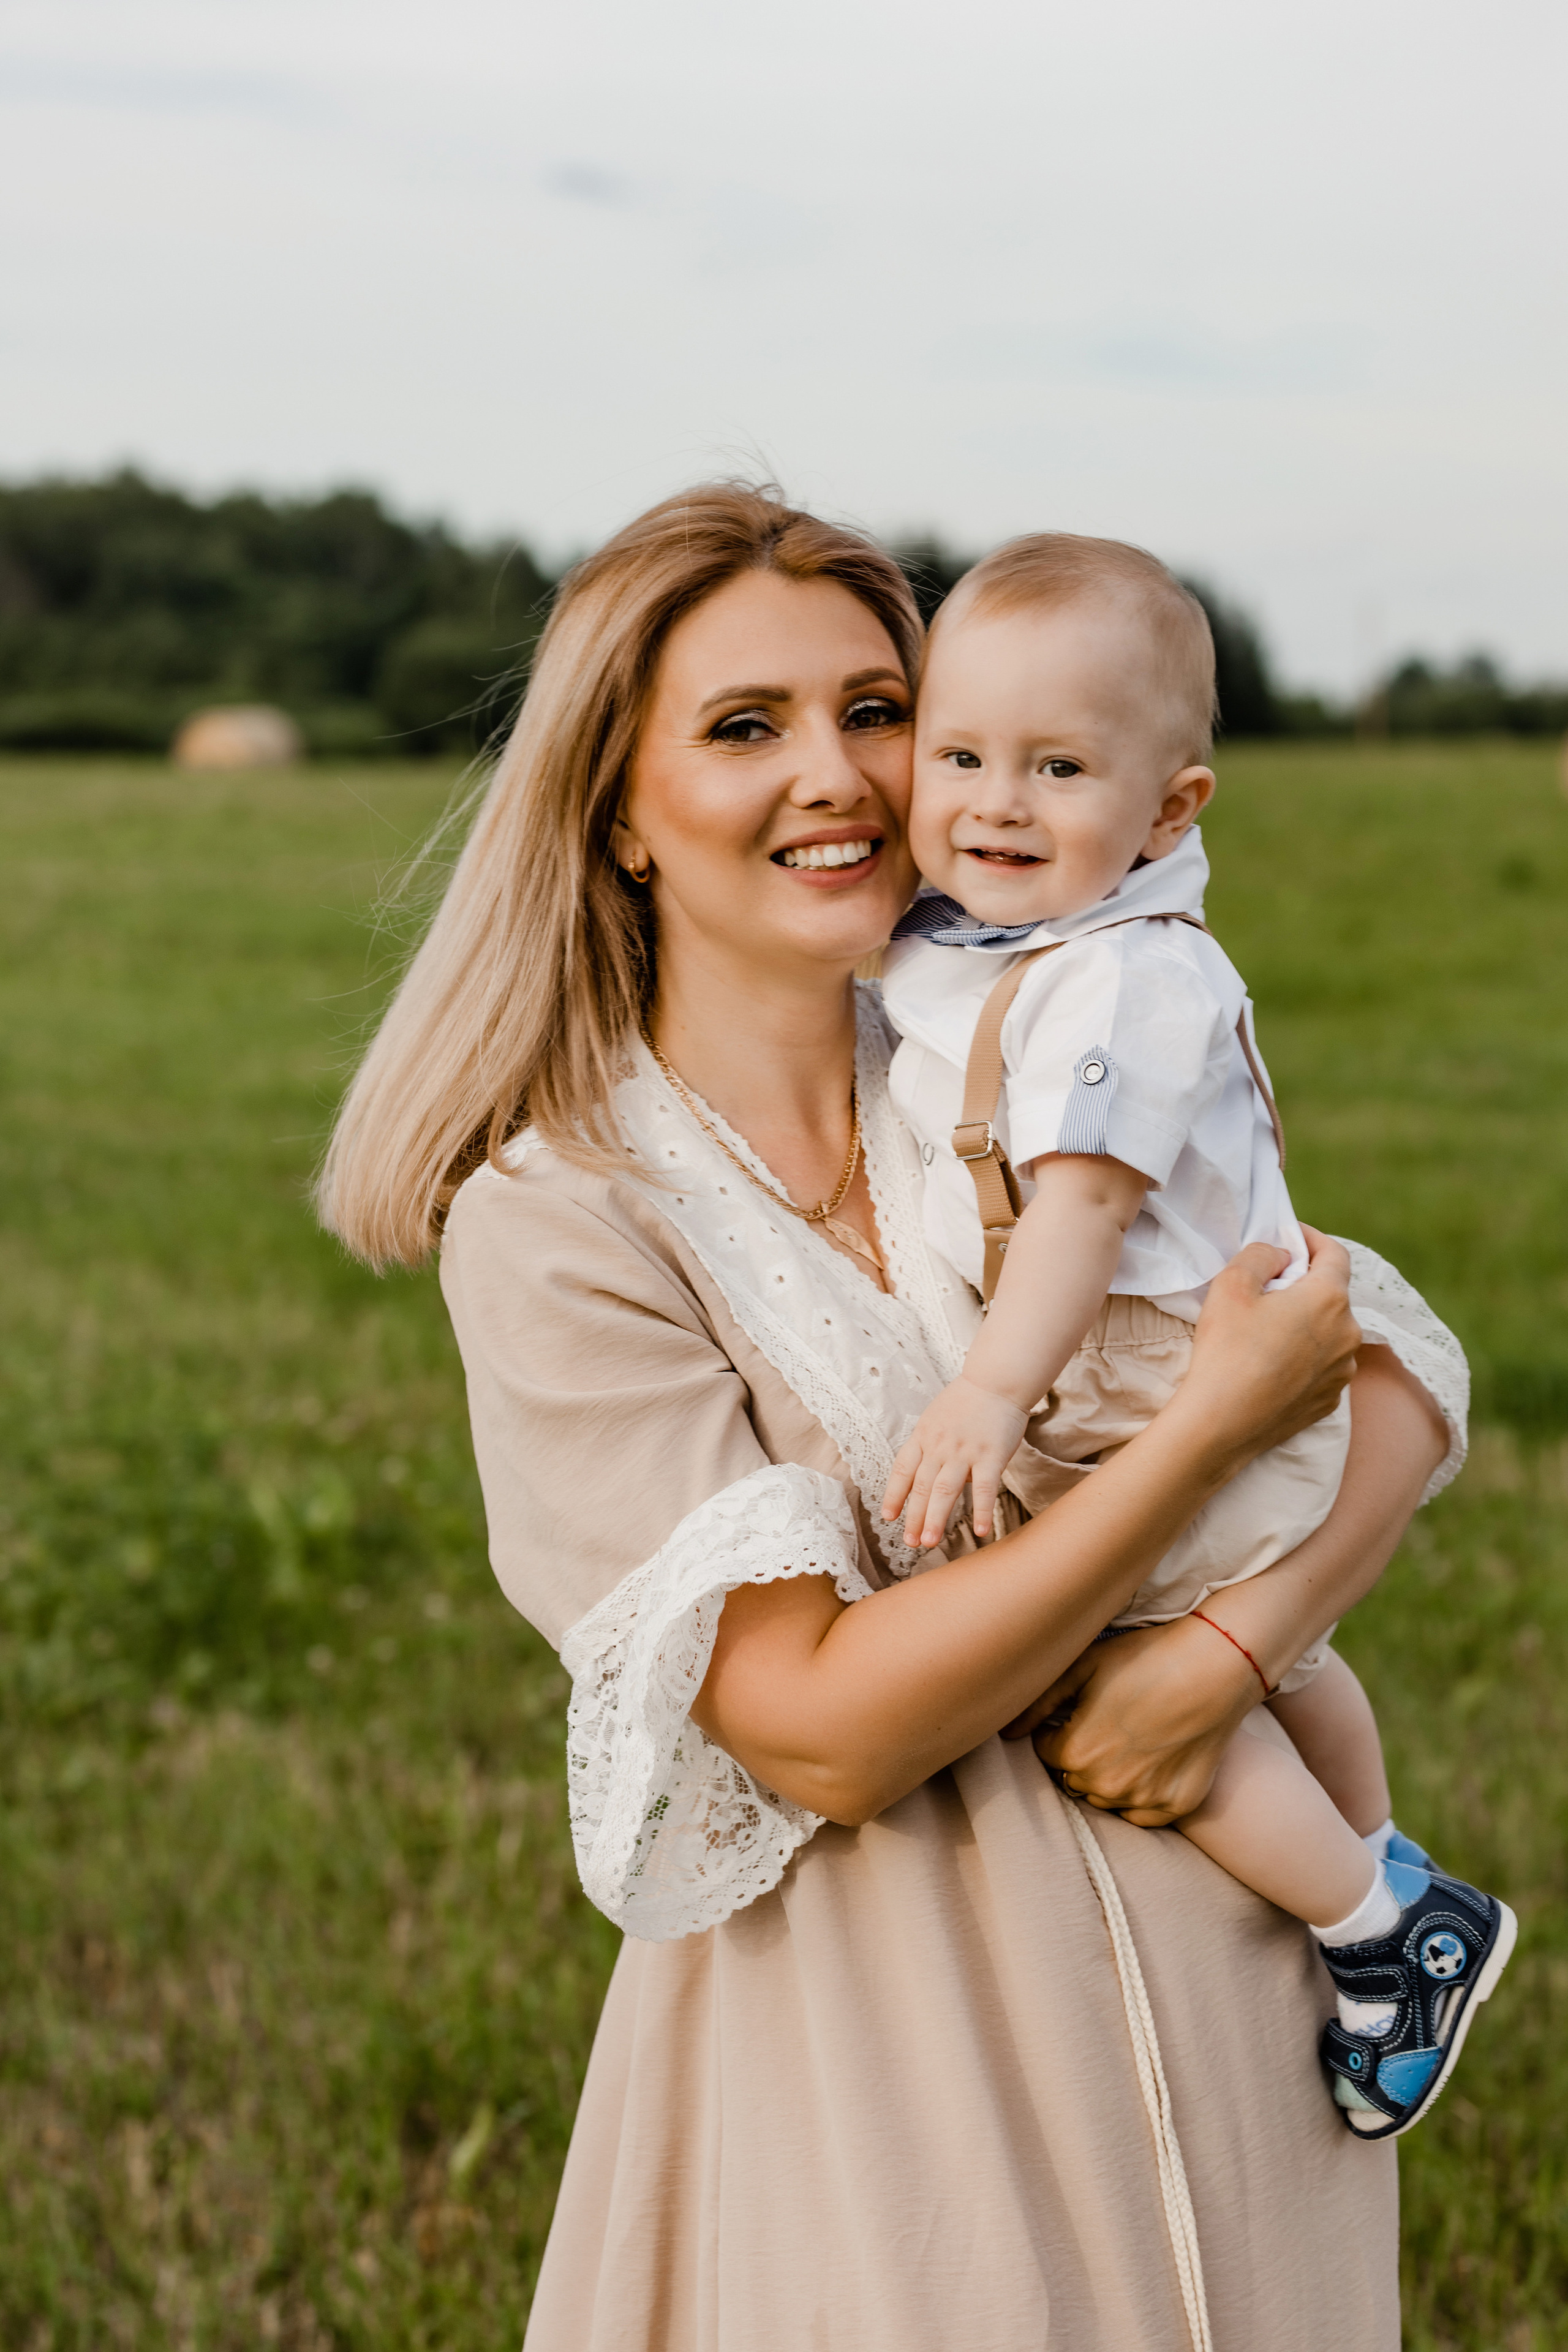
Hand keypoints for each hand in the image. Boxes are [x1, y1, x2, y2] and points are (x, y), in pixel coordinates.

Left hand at [882, 1376, 1028, 1547]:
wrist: (997, 1380)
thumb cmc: (967, 1401)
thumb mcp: (936, 1418)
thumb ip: (930, 1447)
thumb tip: (930, 1478)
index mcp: (924, 1436)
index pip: (902, 1469)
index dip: (893, 1494)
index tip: (888, 1516)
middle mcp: (940, 1446)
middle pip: (921, 1486)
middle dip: (913, 1517)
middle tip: (910, 1542)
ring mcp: (965, 1452)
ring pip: (945, 1491)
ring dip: (935, 1519)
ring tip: (929, 1542)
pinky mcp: (991, 1455)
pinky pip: (985, 1489)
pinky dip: (982, 1511)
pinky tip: (982, 1532)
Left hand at [1003, 1617, 1258, 1825]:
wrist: (1216, 1666)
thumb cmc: (1147, 1657)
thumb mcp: (1084, 1666)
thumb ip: (1039, 1702)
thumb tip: (1006, 1733)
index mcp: (1075, 1751)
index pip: (1045, 1752)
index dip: (1057, 1730)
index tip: (1075, 1713)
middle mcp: (1105, 1785)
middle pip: (1073, 1778)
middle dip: (1079, 1755)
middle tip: (1105, 1724)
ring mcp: (1142, 1799)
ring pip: (1105, 1798)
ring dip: (1107, 1777)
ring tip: (1129, 1739)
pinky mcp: (1175, 1806)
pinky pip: (1141, 1814)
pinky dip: (1140, 1794)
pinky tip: (1151, 1762)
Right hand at [1178, 1229, 1359, 1478]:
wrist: (1222, 1425)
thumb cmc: (1226, 1350)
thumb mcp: (1232, 1284)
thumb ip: (1261, 1254)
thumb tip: (1281, 1256)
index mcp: (1329, 1299)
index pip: (1335, 1253)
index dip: (1311, 1238)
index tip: (1289, 1236)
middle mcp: (1348, 1334)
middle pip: (1331, 1294)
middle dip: (1304, 1283)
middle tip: (1267, 1286)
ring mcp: (1342, 1371)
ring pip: (1329, 1332)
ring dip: (1306, 1323)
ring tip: (1267, 1329)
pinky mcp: (1329, 1400)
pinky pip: (1322, 1365)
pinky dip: (1304, 1356)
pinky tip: (1271, 1363)